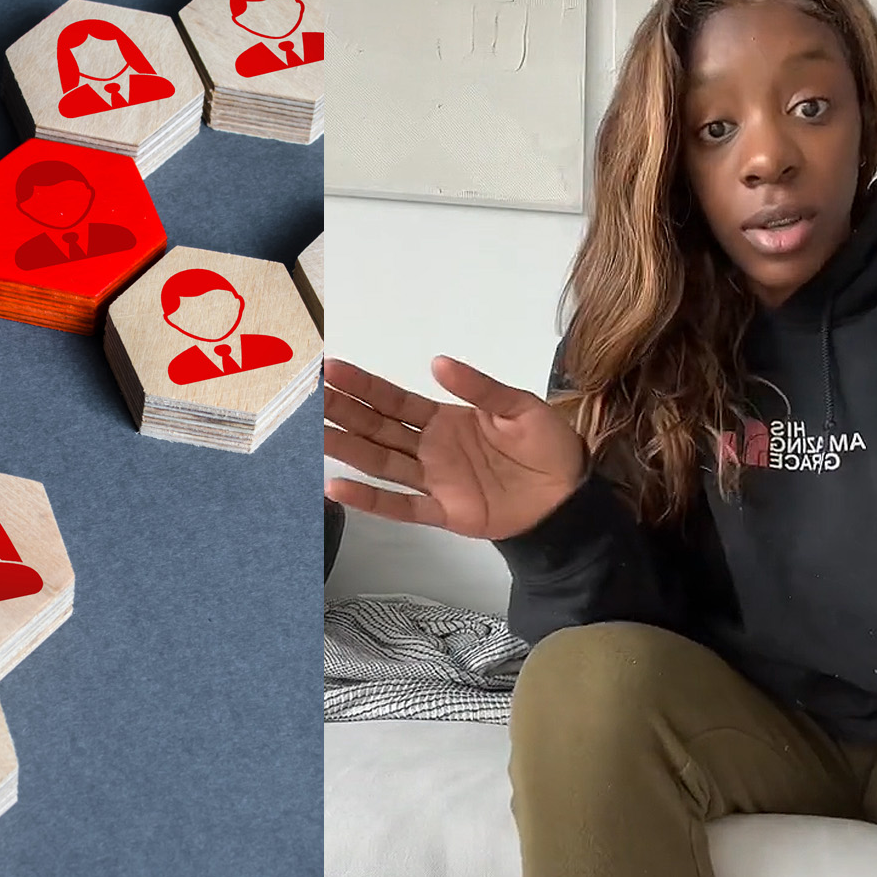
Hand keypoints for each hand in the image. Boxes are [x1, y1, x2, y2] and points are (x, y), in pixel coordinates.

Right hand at [322, 356, 586, 540]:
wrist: (568, 496)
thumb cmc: (546, 447)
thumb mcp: (519, 406)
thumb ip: (480, 389)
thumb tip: (438, 363)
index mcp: (444, 419)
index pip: (394, 400)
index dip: (363, 385)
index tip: (330, 370)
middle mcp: (430, 448)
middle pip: (377, 428)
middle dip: (343, 411)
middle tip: (308, 395)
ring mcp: (433, 481)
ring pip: (380, 462)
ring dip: (346, 448)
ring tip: (312, 435)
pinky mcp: (443, 512)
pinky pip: (401, 506)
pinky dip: (369, 500)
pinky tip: (337, 489)